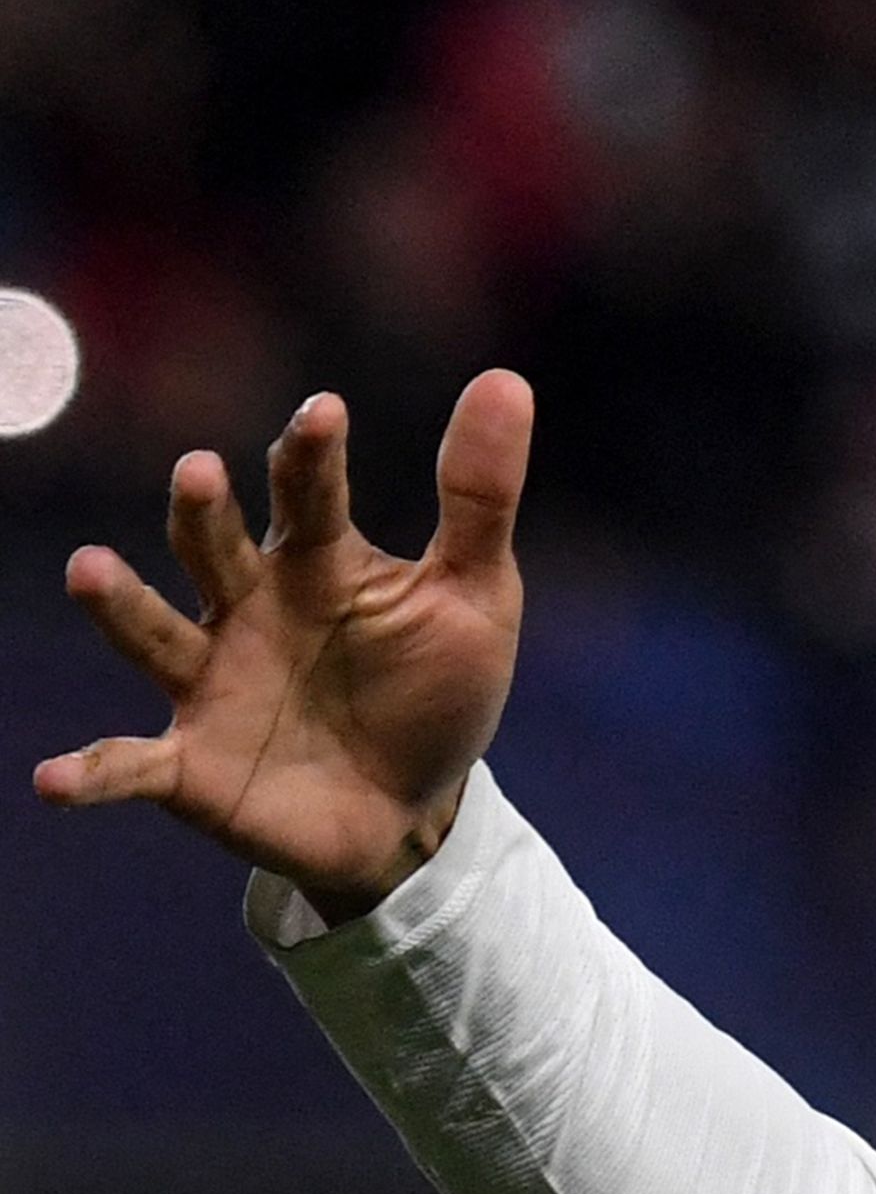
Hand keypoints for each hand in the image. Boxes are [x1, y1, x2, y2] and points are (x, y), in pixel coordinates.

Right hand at [32, 373, 530, 917]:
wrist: (414, 813)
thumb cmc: (434, 691)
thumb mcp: (475, 598)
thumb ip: (478, 499)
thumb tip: (506, 380)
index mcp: (315, 563)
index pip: (309, 495)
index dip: (313, 454)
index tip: (325, 414)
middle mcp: (245, 608)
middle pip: (212, 546)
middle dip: (202, 512)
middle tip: (201, 473)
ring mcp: (208, 683)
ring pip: (151, 633)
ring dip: (118, 602)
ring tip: (89, 568)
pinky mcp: (188, 765)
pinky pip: (128, 766)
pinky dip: (89, 772)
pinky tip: (50, 779)